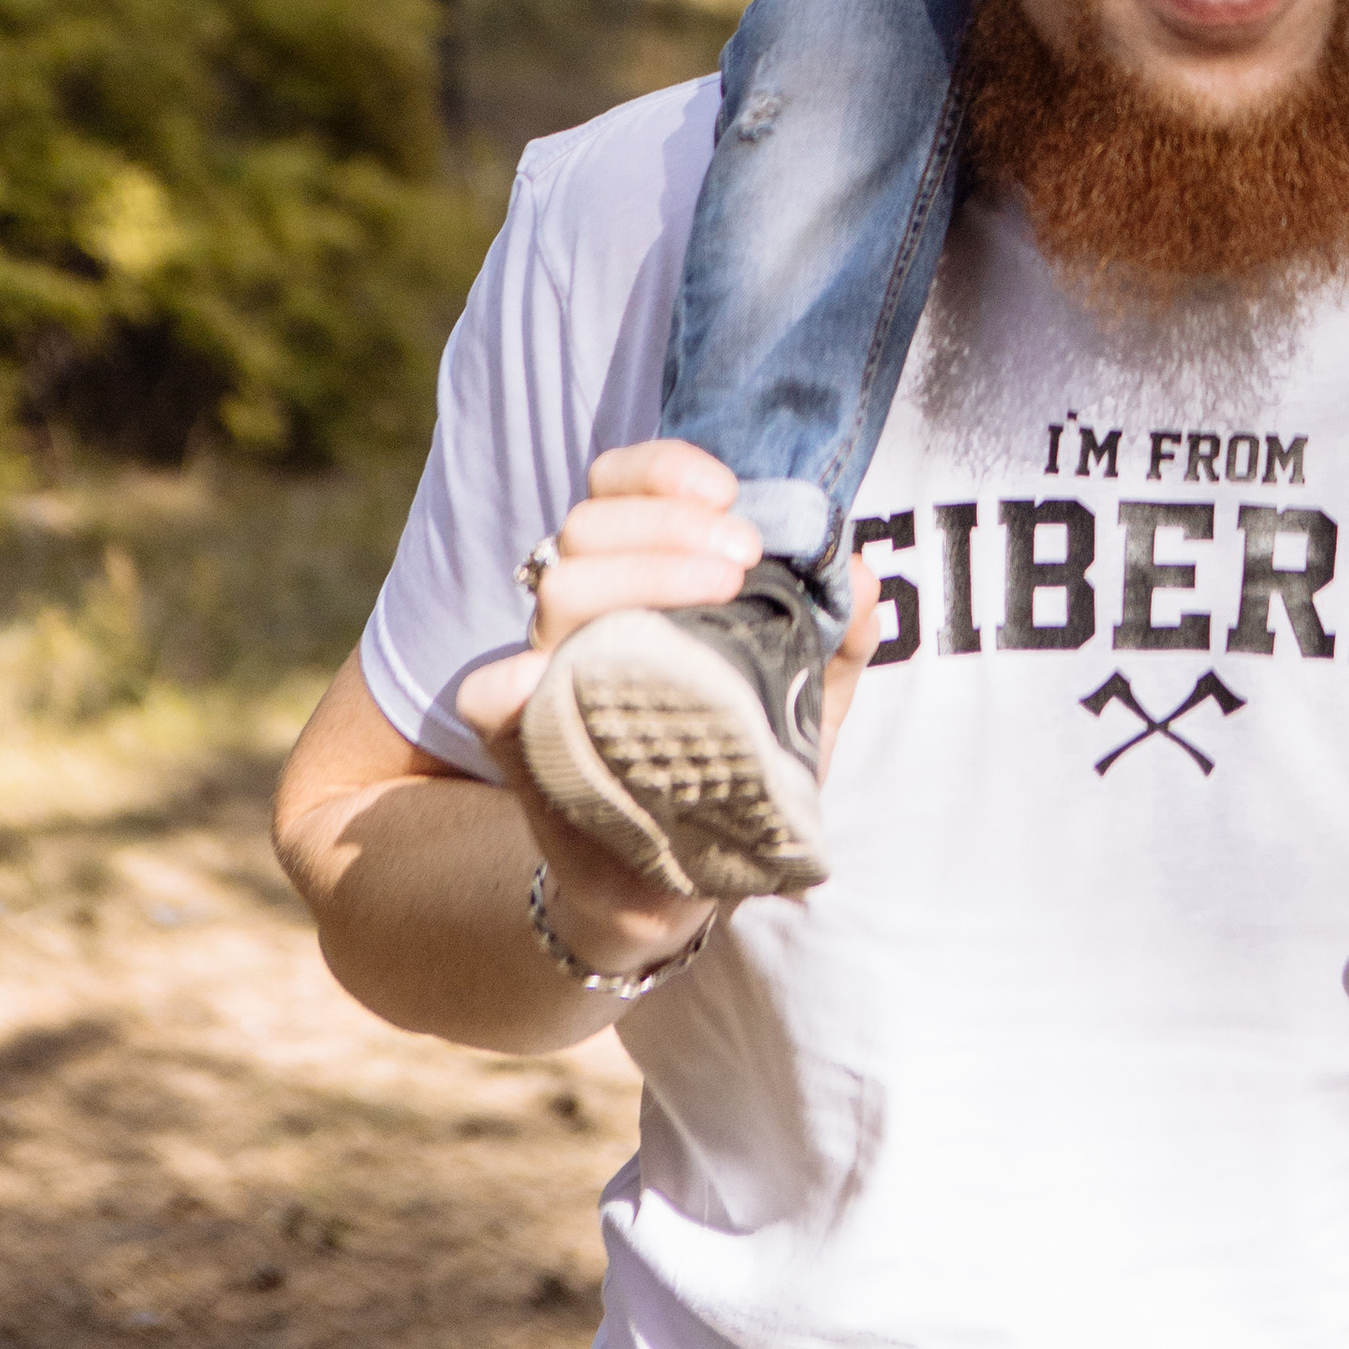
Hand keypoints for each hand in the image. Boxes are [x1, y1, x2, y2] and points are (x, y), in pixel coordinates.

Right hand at [452, 442, 882, 979]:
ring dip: (639, 572)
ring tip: (721, 591)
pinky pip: (486, 696)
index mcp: (636, 578)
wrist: (685, 879)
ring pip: (559, 586)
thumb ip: (837, 641)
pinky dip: (506, 679)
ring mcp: (550, 674)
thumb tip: (861, 575)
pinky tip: (542, 675)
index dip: (664, 470)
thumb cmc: (737, 765)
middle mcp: (584, 614)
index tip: (731, 492)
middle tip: (745, 555)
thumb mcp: (804, 702)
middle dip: (672, 524)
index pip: (618, 487)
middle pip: (588, 525)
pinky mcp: (525, 743)